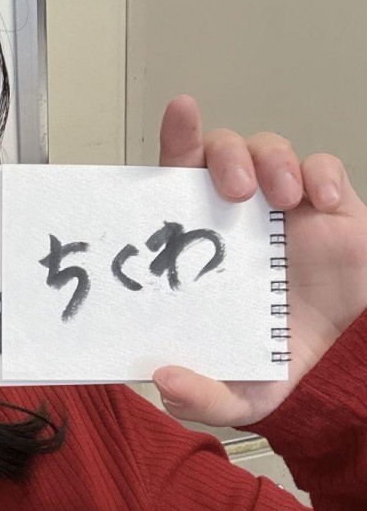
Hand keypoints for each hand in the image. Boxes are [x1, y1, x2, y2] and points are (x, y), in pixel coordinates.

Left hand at [153, 94, 366, 427]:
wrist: (349, 368)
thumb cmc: (282, 365)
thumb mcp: (240, 396)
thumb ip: (200, 397)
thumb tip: (163, 379)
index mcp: (203, 251)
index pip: (177, 186)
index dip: (175, 143)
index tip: (178, 113)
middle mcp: (238, 221)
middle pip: (220, 153)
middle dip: (224, 153)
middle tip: (234, 189)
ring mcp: (284, 211)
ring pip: (270, 150)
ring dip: (273, 161)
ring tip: (284, 199)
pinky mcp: (333, 209)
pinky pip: (324, 166)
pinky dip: (323, 173)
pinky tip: (322, 201)